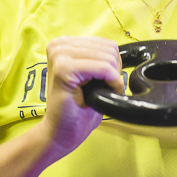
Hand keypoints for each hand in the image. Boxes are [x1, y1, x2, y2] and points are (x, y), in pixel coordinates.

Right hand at [40, 36, 122, 157]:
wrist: (60, 133)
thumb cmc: (77, 107)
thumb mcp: (90, 75)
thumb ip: (98, 57)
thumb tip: (117, 51)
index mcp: (64, 44)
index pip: (106, 43)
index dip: (112, 65)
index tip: (102, 82)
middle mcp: (59, 45)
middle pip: (109, 48)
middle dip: (113, 71)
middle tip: (101, 90)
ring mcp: (60, 55)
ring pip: (108, 57)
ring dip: (112, 78)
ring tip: (99, 93)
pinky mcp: (63, 69)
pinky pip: (104, 67)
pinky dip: (111, 82)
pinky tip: (102, 95)